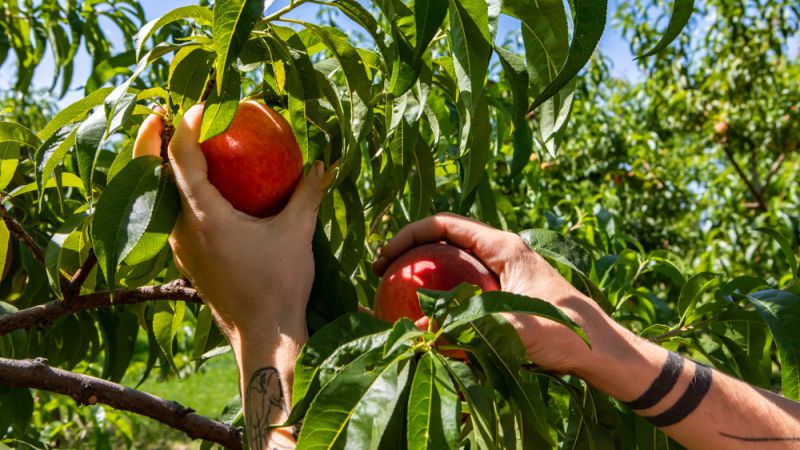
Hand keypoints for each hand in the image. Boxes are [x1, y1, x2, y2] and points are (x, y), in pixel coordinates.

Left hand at [133, 106, 323, 352]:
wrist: (264, 335)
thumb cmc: (279, 284)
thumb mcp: (297, 233)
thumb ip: (307, 194)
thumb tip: (322, 165)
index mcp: (204, 216)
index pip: (180, 158)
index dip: (184, 125)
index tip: (200, 106)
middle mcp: (182, 230)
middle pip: (151, 176)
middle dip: (151, 142)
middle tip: (160, 114)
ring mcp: (181, 248)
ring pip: (158, 198)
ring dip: (162, 169)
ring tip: (176, 146)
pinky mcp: (188, 260)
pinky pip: (171, 217)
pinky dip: (176, 194)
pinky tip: (199, 190)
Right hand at [373, 213, 618, 372]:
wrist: (601, 349)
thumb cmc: (564, 331)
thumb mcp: (513, 325)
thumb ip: (466, 323)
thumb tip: (417, 327)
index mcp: (502, 245)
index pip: (443, 224)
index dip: (407, 235)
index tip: (383, 258)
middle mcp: (500, 252)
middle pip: (443, 238)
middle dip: (409, 250)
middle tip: (380, 275)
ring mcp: (502, 272)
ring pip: (451, 261)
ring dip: (422, 271)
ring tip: (394, 292)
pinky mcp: (503, 292)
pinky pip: (461, 285)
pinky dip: (439, 293)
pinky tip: (426, 316)